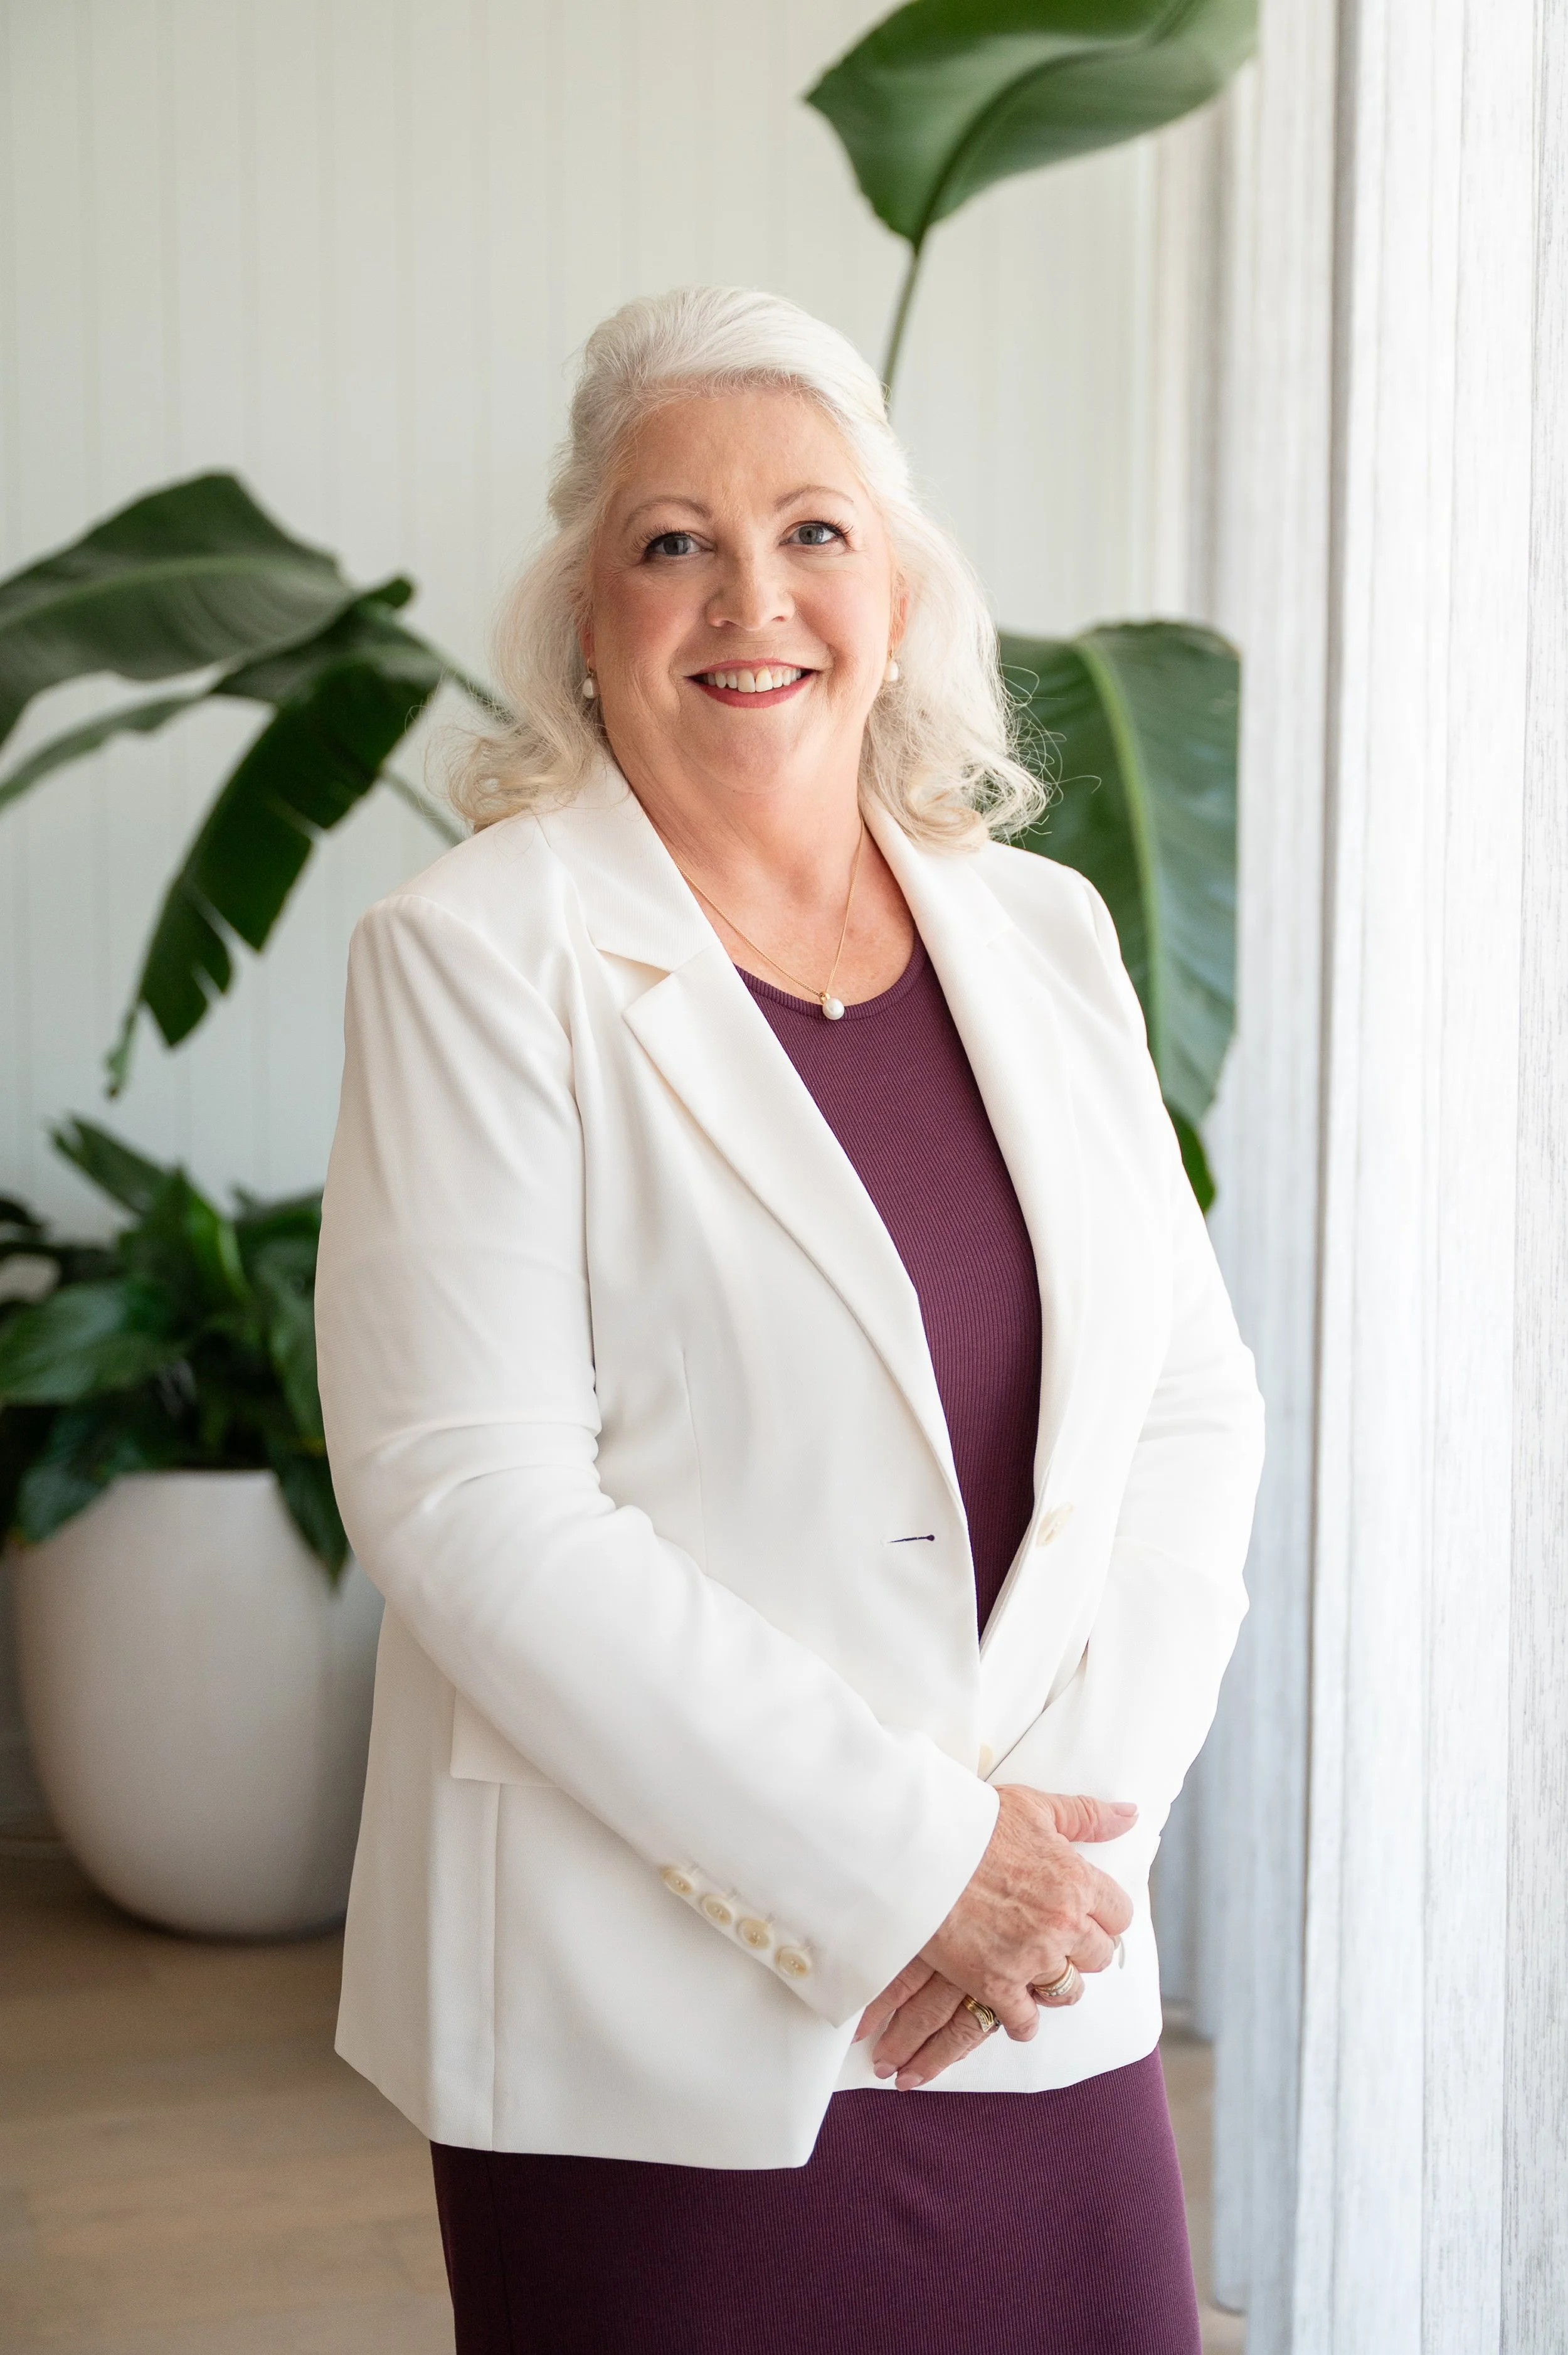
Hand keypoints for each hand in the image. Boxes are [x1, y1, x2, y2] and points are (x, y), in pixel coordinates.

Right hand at [854, 1787, 1136, 2085]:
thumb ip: (1088, 1815)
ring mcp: (1031, 1959)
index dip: (1104, 1915)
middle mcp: (1063, 1925)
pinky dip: (1020, 2019)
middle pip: (1098, 1956)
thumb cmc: (975, 1824)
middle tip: (1058, 1940)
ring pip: (1068, 1990)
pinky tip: (1011, 2005)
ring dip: (1055, 1982)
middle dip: (1082, 1948)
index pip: (1120, 1915)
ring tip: (1037, 1970)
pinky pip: (1025, 2021)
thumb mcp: (1036, 1808)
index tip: (1086, 1913)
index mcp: (1077, 1882)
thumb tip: (1131, 1814)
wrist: (919, 1849)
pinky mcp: (995, 1984)